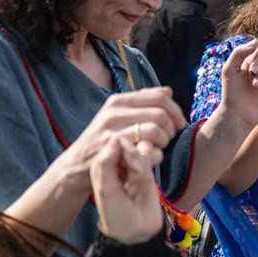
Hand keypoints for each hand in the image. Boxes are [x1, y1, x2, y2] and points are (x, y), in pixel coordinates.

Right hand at [58, 87, 184, 194]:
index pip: (159, 96)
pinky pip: (147, 148)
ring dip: (164, 141)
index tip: (180, 123)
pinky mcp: (114, 150)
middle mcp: (114, 111)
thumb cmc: (103, 141)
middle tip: (168, 138)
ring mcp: (112, 130)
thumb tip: (168, 91)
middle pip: (161, 112)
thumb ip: (143, 103)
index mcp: (118, 100)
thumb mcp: (118, 117)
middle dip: (171, 127)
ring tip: (158, 148)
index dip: (176, 110)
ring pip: (155, 129)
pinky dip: (155, 154)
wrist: (77, 165)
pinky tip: (151, 158)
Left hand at [90, 134, 162, 244]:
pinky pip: (152, 157)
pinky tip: (144, 181)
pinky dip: (150, 164)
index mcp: (103, 164)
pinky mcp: (147, 171)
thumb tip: (116, 137)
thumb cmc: (115, 214)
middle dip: (135, 153)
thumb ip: (106, 162)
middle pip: (132, 141)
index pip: (115, 139)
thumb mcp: (105, 189)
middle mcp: (118, 162)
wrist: (136, 233)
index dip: (124, 144)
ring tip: (136, 182)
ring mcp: (133, 166)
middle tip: (131, 173)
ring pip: (143, 147)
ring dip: (143, 161)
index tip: (125, 159)